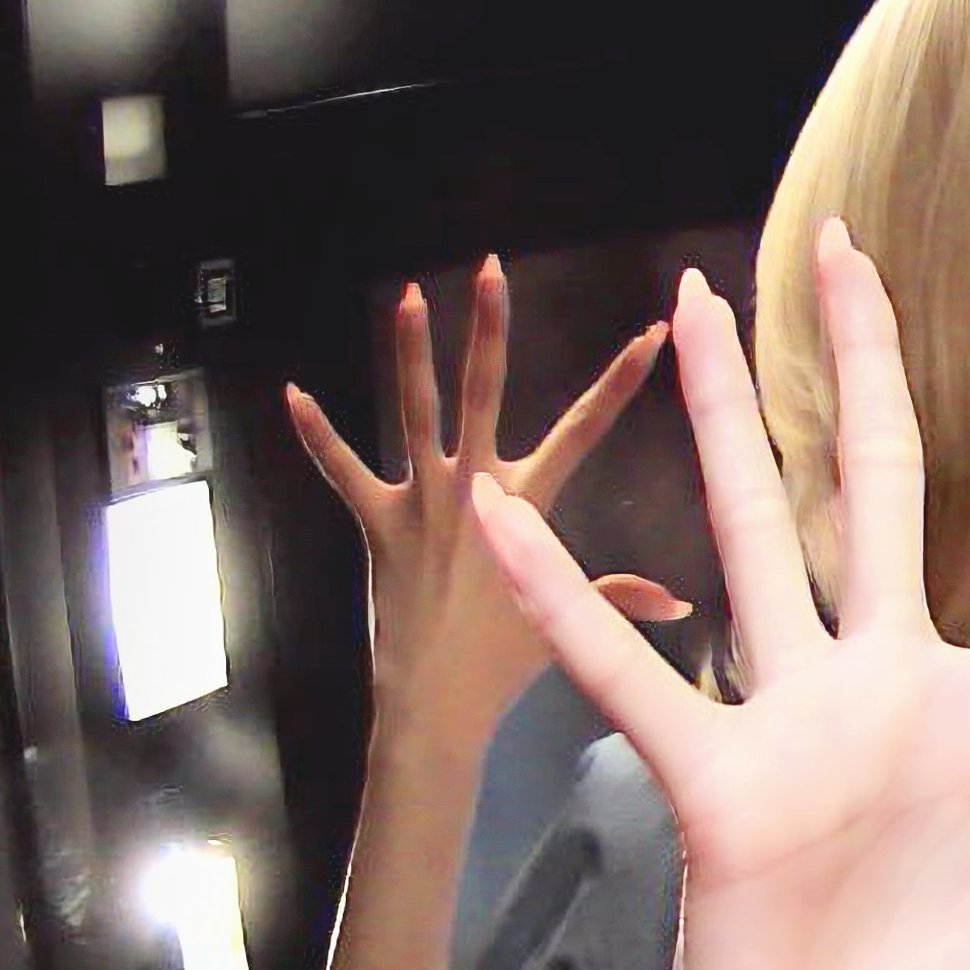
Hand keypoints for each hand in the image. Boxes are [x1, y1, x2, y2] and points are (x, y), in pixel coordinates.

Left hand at [290, 257, 681, 725]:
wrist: (437, 701)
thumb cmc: (505, 663)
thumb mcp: (565, 623)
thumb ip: (618, 598)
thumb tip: (678, 604)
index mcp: (529, 504)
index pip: (587, 428)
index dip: (622, 379)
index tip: (653, 333)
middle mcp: (475, 488)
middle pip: (486, 392)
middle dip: (491, 328)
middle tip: (491, 268)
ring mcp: (422, 500)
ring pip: (415, 411)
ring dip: (410, 352)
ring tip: (407, 296)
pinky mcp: (376, 522)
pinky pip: (341, 471)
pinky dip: (315, 434)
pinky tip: (291, 393)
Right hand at [469, 231, 969, 969]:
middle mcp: (890, 694)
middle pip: (885, 494)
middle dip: (870, 370)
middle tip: (852, 244)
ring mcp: (795, 727)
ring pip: (762, 539)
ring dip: (728, 425)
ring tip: (695, 305)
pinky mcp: (714, 786)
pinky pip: (633, 680)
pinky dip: (570, 603)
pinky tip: (508, 519)